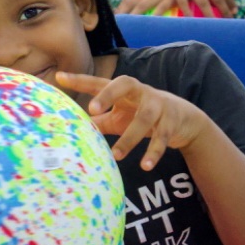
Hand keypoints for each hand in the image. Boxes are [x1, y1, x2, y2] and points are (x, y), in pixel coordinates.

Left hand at [54, 72, 211, 170]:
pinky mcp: (172, 122)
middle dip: (108, 94)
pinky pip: (162, 137)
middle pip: (124, 84)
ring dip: (130, 138)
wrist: (184, 120)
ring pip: (144, 119)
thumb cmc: (143, 115)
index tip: (59, 78)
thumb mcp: (120, 117)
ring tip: (116, 155)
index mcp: (123, 90)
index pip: (99, 82)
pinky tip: (145, 166)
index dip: (80, 80)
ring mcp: (158, 105)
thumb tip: (72, 129)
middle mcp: (140, 92)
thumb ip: (99, 121)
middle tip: (93, 108)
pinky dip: (154, 152)